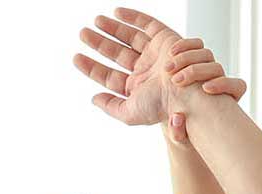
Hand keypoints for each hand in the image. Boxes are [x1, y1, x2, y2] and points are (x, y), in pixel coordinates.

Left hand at [73, 8, 185, 124]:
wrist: (185, 94)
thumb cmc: (161, 106)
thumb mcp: (129, 113)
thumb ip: (110, 106)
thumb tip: (94, 98)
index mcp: (137, 88)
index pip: (109, 75)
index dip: (91, 67)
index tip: (76, 58)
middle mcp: (145, 70)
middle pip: (117, 53)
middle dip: (99, 43)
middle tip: (83, 33)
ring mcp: (155, 54)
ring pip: (129, 37)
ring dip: (112, 28)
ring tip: (96, 21)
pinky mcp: (166, 39)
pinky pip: (147, 24)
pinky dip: (133, 17)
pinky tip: (117, 12)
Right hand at [161, 38, 246, 143]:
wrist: (171, 119)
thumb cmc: (181, 131)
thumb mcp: (179, 137)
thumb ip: (177, 133)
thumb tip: (177, 118)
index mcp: (225, 101)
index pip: (237, 86)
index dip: (224, 84)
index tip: (206, 89)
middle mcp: (218, 82)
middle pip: (216, 68)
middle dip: (197, 72)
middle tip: (177, 81)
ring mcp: (206, 69)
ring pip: (205, 55)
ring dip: (186, 59)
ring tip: (167, 69)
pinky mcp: (193, 60)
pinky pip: (195, 45)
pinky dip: (184, 46)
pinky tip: (170, 54)